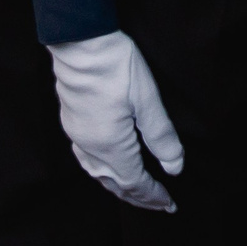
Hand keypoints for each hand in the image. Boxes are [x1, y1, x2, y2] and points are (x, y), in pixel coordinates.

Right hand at [48, 31, 183, 212]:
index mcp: (110, 145)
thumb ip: (162, 136)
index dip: (152, 195)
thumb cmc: (116, 66)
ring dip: (119, 187)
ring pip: (98, 174)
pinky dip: (102, 171)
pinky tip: (107, 166)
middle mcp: (90, 146)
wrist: (80, 42)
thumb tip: (175, 167)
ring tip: (135, 192)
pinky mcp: (71, 121)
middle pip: (114, 184)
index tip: (169, 203)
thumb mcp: (148, 100)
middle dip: (138, 197)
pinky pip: (86, 160)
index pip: (134, 182)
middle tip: (158, 204)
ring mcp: (77, 134)